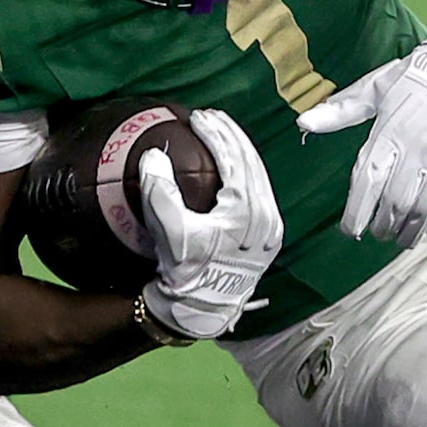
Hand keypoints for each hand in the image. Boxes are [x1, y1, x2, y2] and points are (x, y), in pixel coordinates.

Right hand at [138, 109, 284, 340]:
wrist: (202, 309)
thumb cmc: (185, 270)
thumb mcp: (169, 231)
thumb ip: (159, 191)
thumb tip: (153, 155)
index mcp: (245, 212)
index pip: (232, 160)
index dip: (215, 134)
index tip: (198, 117)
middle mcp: (266, 217)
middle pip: (251, 162)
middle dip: (231, 135)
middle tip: (211, 116)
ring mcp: (272, 228)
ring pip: (260, 175)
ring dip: (242, 150)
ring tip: (224, 131)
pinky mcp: (272, 237)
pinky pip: (264, 192)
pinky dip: (250, 171)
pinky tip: (237, 163)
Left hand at [299, 17, 426, 245]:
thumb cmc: (418, 76)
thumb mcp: (375, 88)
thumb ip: (341, 111)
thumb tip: (305, 123)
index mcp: (389, 133)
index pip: (367, 183)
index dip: (357, 213)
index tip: (350, 229)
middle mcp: (415, 150)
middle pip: (395, 204)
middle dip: (383, 226)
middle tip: (377, 232)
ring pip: (424, 209)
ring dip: (410, 231)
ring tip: (402, 238)